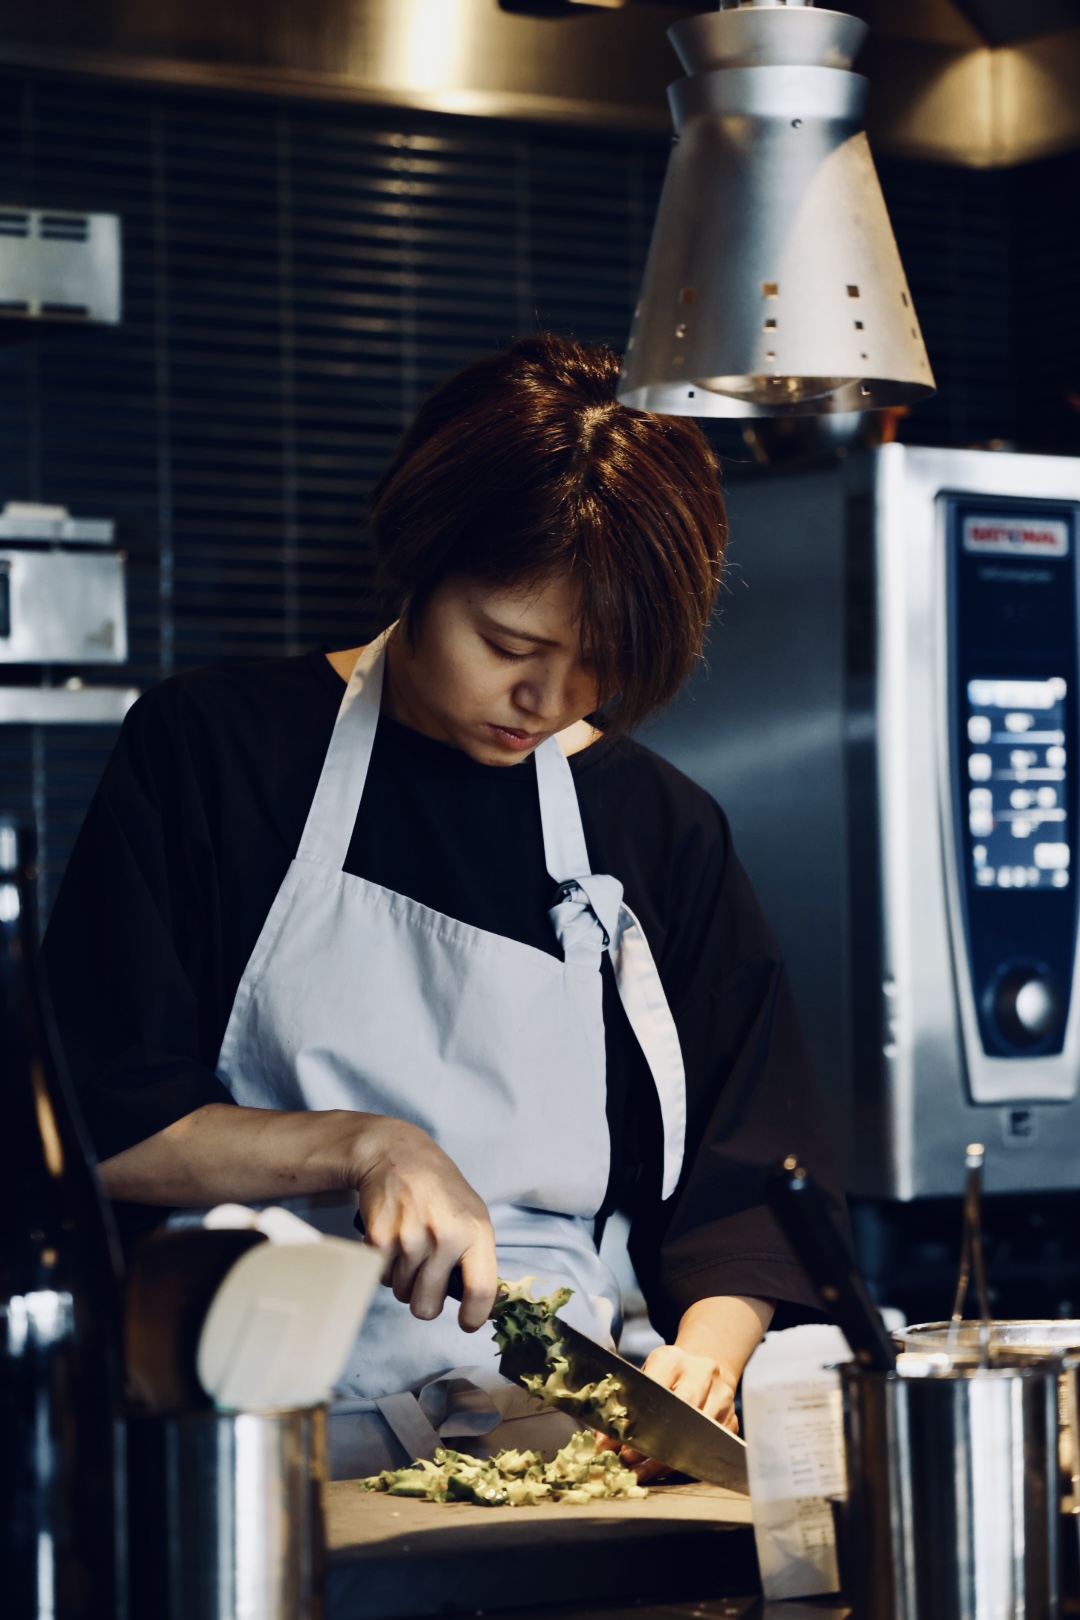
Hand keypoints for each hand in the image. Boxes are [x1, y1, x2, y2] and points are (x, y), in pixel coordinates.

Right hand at [345, 1114, 497, 1330]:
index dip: (473, 1317)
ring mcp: (411, 1238)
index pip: (480, 1291)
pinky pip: (380, 1279)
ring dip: (403, 1280)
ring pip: (402, 1294)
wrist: (399, 1155)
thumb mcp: (473, 1214)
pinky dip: (384, 1268)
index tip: (466, 1323)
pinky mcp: (380, 1238)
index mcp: (476, 1231)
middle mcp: (445, 1236)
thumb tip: (483, 1305)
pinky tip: (393, 1240)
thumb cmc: (441, 1191)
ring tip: (409, 1247)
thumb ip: (479, 1257)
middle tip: (426, 1277)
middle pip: (428, 1306)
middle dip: (424, 1301)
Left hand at [596, 1346, 738, 1482]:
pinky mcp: (732, 1420)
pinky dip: (684, 1463)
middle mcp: (702, 1373)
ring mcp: (722, 1396)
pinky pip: (708, 1449)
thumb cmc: (667, 1376)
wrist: (703, 1367)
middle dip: (654, 1442)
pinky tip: (664, 1470)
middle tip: (630, 1461)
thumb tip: (603, 1444)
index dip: (637, 1419)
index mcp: (673, 1358)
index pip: (654, 1389)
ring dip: (666, 1460)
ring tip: (641, 1472)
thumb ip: (624, 1407)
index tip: (619, 1443)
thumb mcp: (644, 1378)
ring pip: (696, 1435)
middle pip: (681, 1411)